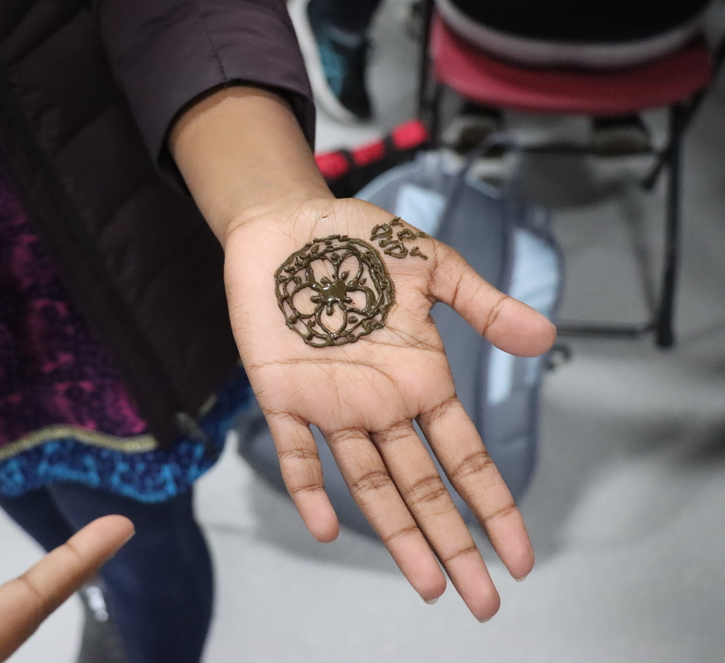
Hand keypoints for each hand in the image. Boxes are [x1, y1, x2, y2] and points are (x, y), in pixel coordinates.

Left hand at [170, 85, 554, 622]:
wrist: (287, 225)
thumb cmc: (358, 241)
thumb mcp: (432, 265)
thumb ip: (482, 305)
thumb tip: (546, 338)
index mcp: (421, 380)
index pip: (466, 459)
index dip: (494, 507)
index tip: (520, 556)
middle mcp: (381, 405)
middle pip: (424, 489)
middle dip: (454, 545)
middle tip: (482, 602)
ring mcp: (332, 405)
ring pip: (370, 484)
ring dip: (397, 534)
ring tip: (427, 586)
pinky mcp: (281, 394)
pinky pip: (296, 452)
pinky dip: (308, 489)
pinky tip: (324, 526)